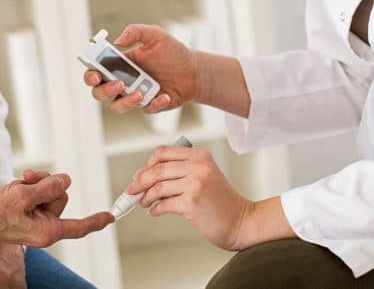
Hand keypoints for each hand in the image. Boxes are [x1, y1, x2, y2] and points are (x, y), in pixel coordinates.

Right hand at [0, 172, 112, 247]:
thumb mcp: (22, 197)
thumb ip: (47, 188)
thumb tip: (66, 180)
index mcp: (46, 231)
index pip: (78, 227)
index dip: (95, 221)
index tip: (110, 217)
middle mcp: (43, 227)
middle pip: (61, 197)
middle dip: (46, 184)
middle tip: (28, 181)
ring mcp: (34, 219)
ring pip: (49, 192)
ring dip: (35, 184)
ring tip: (17, 186)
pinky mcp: (26, 211)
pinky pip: (37, 193)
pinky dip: (27, 187)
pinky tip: (15, 187)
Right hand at [83, 24, 200, 113]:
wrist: (193, 70)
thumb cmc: (172, 52)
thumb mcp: (156, 35)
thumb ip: (136, 32)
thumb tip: (118, 40)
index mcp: (119, 63)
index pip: (96, 70)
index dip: (90, 74)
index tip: (95, 74)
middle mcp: (123, 80)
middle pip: (99, 92)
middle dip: (104, 90)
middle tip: (118, 83)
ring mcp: (134, 94)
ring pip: (116, 106)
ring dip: (124, 102)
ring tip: (139, 93)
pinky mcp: (148, 105)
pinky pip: (145, 109)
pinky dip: (154, 104)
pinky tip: (165, 96)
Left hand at [129, 144, 253, 250]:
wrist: (240, 221)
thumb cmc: (220, 201)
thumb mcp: (204, 176)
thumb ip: (180, 171)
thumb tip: (145, 175)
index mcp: (200, 156)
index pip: (163, 152)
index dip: (147, 164)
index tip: (139, 175)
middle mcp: (199, 167)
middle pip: (157, 169)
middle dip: (139, 181)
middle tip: (132, 190)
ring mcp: (196, 184)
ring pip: (158, 187)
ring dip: (146, 197)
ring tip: (144, 203)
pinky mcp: (192, 203)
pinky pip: (164, 204)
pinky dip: (155, 209)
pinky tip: (155, 211)